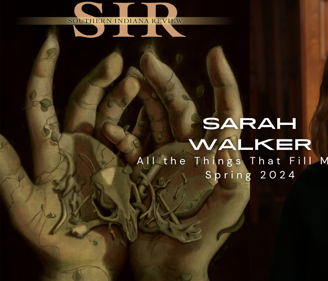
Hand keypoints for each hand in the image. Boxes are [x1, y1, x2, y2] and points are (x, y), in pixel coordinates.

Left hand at [0, 35, 144, 280]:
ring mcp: (105, 156)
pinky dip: (145, 124)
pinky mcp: (128, 168)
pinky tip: (155, 115)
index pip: (43, 104)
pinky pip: (139, 139)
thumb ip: (11, 176)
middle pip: (87, 102)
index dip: (44, 73)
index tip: (52, 42)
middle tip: (120, 62)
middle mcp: (78, 147)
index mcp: (52, 151)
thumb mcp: (27, 210)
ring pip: (116, 115)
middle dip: (101, 79)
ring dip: (126, 97)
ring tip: (138, 81)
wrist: (88, 261)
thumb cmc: (52, 240)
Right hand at [122, 48, 249, 280]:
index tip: (214, 54)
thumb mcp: (230, 205)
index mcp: (216, 154)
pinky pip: (130, 144)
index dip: (222, 82)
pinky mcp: (143, 169)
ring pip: (155, 117)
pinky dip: (120, 134)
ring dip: (142, 96)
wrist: (171, 263)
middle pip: (182, 106)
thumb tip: (225, 136)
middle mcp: (192, 150)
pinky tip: (110, 128)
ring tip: (128, 77)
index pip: (224, 111)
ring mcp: (166, 157)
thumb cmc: (205, 237)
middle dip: (166, 81)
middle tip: (146, 59)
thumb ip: (233, 172)